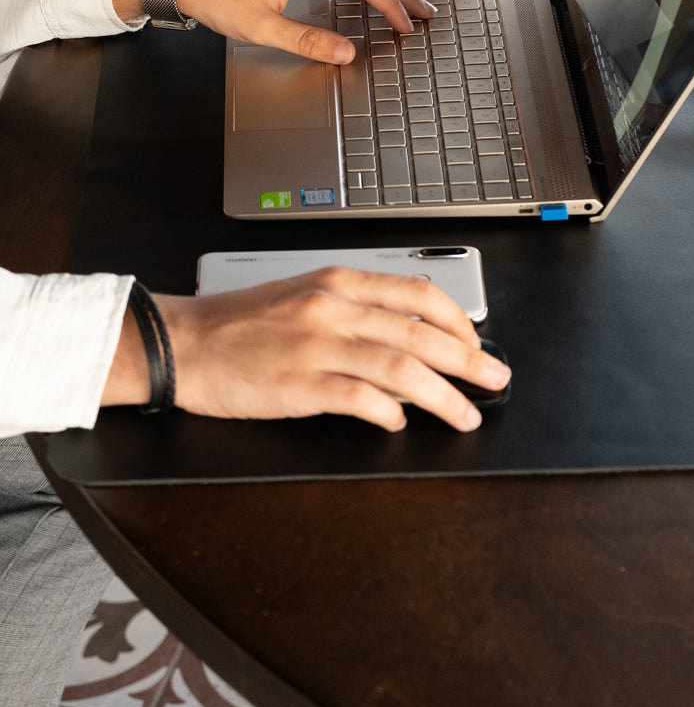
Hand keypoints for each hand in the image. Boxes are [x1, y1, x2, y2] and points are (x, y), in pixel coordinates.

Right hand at [106, 269, 511, 431]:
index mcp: (338, 282)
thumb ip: (355, 311)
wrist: (185, 341)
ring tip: (464, 415)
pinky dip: (390, 413)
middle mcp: (334, 308)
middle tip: (494, 379)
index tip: (476, 341)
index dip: (457, 319)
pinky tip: (400, 424)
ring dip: (443, 396)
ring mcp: (318, 346)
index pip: (417, 292)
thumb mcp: (303, 296)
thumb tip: (407, 338)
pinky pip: (362, 399)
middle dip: (469, 359)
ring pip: (403, 368)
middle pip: (421, 333)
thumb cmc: (241, 322)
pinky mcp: (301, 384)